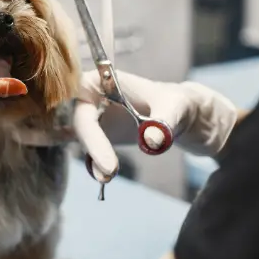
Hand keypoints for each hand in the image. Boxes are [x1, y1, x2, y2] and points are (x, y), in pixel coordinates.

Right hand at [76, 70, 237, 167]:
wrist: (178, 114)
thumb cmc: (174, 102)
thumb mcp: (173, 108)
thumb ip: (162, 122)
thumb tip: (150, 141)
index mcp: (98, 80)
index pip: (84, 108)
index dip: (91, 136)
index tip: (108, 163)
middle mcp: (88, 96)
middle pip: (79, 124)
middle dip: (91, 148)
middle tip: (109, 172)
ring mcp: (90, 116)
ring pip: (81, 139)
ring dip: (92, 159)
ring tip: (107, 177)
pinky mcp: (94, 133)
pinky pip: (86, 147)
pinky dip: (91, 161)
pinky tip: (101, 176)